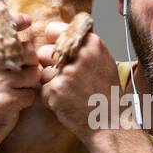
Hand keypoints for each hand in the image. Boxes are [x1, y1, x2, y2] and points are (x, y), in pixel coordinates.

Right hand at [0, 11, 39, 145]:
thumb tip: (20, 20)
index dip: (15, 20)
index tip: (27, 21)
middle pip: (25, 50)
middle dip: (30, 61)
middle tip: (19, 73)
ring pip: (32, 73)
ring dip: (30, 83)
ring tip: (15, 89)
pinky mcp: (4, 101)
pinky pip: (31, 93)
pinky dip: (27, 99)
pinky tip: (15, 102)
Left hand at [37, 20, 118, 143]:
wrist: (110, 122)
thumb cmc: (106, 93)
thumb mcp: (103, 61)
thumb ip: (82, 46)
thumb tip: (55, 34)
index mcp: (92, 43)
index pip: (54, 30)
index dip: (53, 43)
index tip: (58, 52)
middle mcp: (79, 54)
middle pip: (44, 52)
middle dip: (50, 66)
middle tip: (68, 79)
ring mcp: (67, 72)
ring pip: (42, 73)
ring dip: (52, 84)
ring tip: (71, 93)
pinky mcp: (56, 89)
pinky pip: (43, 90)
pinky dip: (52, 99)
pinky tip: (68, 103)